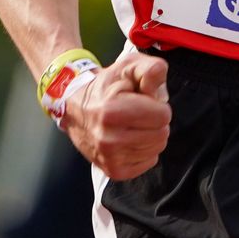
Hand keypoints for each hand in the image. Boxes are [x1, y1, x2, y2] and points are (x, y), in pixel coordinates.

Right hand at [61, 52, 170, 179]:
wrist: (75, 107)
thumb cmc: (106, 86)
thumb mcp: (127, 66)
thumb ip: (150, 69)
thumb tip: (158, 83)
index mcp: (113, 111)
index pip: (163, 116)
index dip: (157, 105)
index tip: (142, 100)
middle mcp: (109, 139)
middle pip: (162, 134)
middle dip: (155, 121)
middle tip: (138, 113)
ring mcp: (110, 158)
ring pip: (156, 149)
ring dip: (150, 135)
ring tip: (133, 125)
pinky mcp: (113, 171)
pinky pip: (148, 162)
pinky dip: (144, 150)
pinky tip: (131, 138)